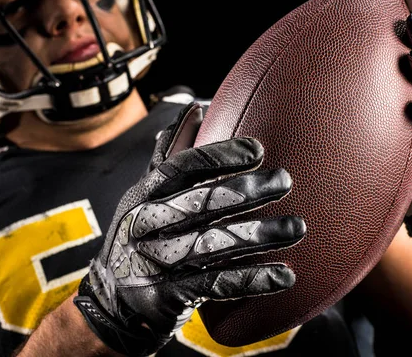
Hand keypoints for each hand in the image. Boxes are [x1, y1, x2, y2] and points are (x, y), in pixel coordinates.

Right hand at [74, 103, 305, 355]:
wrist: (114, 301)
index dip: (218, 157)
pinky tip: (284, 275)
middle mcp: (145, 225)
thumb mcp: (146, 195)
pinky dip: (250, 279)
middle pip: (199, 204)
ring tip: (296, 227)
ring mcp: (154, 262)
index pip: (180, 169)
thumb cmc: (142, 236)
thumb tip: (192, 109)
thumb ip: (170, 155)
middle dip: (244, 192)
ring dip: (256, 235)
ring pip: (211, 244)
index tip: (258, 150)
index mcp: (142, 195)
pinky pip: (215, 285)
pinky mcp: (168, 295)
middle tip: (284, 181)